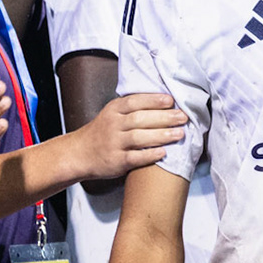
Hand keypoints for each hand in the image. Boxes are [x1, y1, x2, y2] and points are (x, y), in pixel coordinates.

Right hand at [71, 92, 187, 179]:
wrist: (79, 154)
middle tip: (183, 117)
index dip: (154, 100)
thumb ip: (133, 108)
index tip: (171, 101)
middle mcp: (113, 125)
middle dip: (164, 117)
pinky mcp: (116, 161)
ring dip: (161, 135)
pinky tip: (163, 153)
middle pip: (140, 119)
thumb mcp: (112, 114)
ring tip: (180, 134)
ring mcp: (114, 143)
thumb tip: (166, 101)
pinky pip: (134, 158)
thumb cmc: (103, 132)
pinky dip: (149, 155)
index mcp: (114, 110)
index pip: (135, 101)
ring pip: (139, 137)